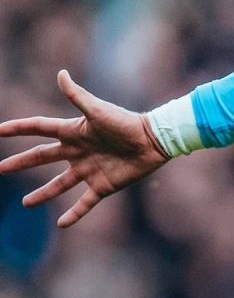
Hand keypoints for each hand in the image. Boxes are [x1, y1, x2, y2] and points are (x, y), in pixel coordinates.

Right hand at [0, 69, 169, 227]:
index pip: (40, 128)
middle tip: (1, 168)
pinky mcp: (103, 185)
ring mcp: (89, 170)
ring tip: (26, 204)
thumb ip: (77, 95)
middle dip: (21, 162)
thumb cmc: (126, 122)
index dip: (19, 128)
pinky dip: (74, 214)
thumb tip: (60, 73)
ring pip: (60, 185)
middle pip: (43, 157)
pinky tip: (62, 224)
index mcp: (74, 132)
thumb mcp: (98, 110)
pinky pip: (85, 203)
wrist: (154, 140)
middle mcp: (78, 152)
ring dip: (43, 194)